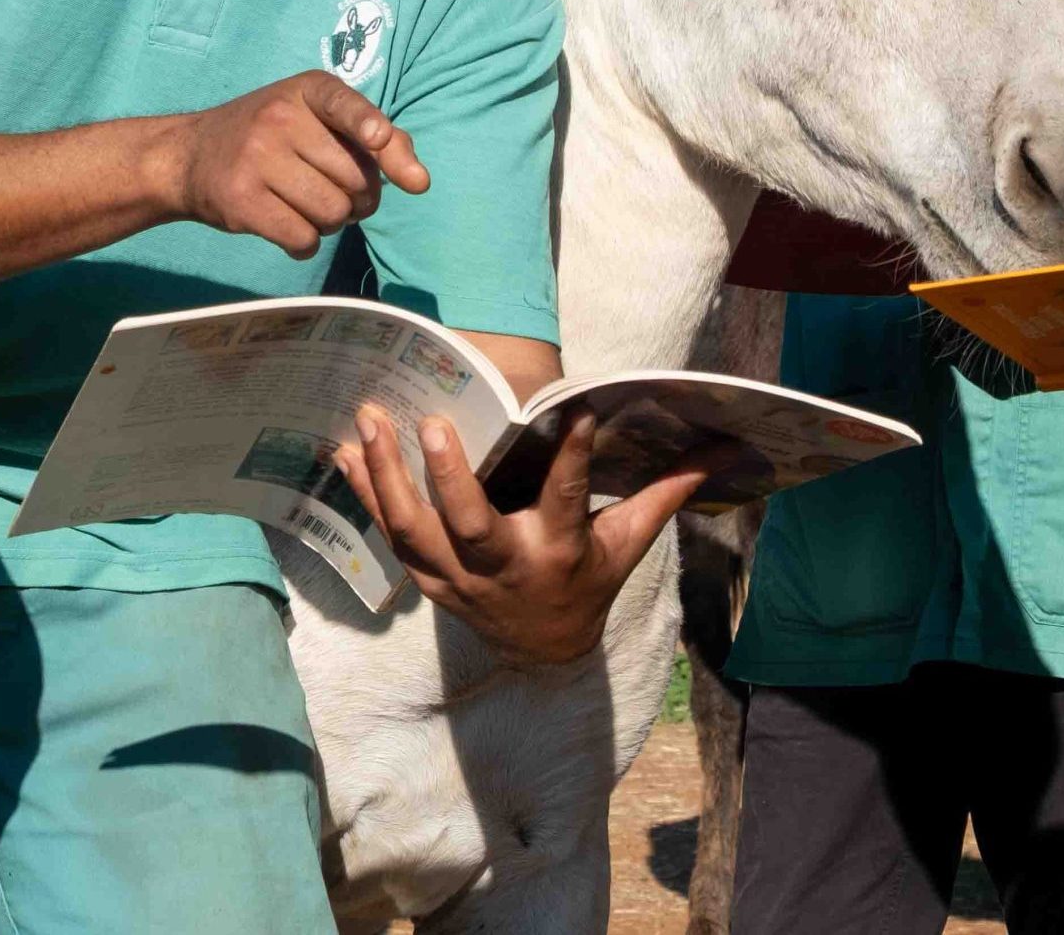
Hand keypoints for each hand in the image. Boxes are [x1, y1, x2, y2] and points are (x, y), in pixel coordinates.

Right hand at [165, 72, 428, 258]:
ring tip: (307, 207)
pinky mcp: (241, 199)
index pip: (344, 104)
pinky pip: (302, 238)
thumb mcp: (317, 120)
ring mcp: (256, 158)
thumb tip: (418, 179)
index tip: (380, 140)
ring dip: (332, 223)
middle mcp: (279, 117)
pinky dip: (305, 244)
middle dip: (358, 197)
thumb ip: (376, 138)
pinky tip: (288, 228)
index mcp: (307, 90)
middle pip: (355, 178)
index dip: (368, 126)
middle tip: (333, 191)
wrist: (190, 156)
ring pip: (332, 212)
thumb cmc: (272, 138)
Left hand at [333, 406, 728, 665]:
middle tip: (432, 420)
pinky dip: (364, 494)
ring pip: (414, 530)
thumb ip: (663, 494)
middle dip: (448, 476)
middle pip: (470, 525)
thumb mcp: (627, 545)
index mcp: (558, 551)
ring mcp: (459, 577)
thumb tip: (720, 452)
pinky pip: (389, 536)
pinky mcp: (428, 579)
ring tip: (367, 418)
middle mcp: (505, 566)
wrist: (544, 654)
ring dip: (386, 475)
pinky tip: (343, 450)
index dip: (574, 458)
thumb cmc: (588, 582)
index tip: (576, 409)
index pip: (567, 499)